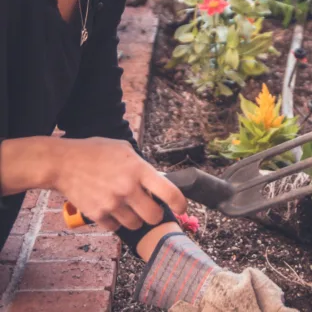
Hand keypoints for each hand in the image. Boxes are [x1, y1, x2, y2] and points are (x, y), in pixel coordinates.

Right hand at [53, 137, 185, 231]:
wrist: (63, 163)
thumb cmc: (95, 152)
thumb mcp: (124, 149)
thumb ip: (141, 165)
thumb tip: (156, 179)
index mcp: (139, 170)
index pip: (169, 192)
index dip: (180, 203)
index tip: (182, 208)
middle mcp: (128, 189)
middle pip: (154, 216)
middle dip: (155, 215)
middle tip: (150, 209)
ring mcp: (112, 203)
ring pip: (135, 225)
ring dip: (135, 219)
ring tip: (128, 207)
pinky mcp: (98, 214)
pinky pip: (115, 228)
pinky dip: (116, 222)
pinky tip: (111, 209)